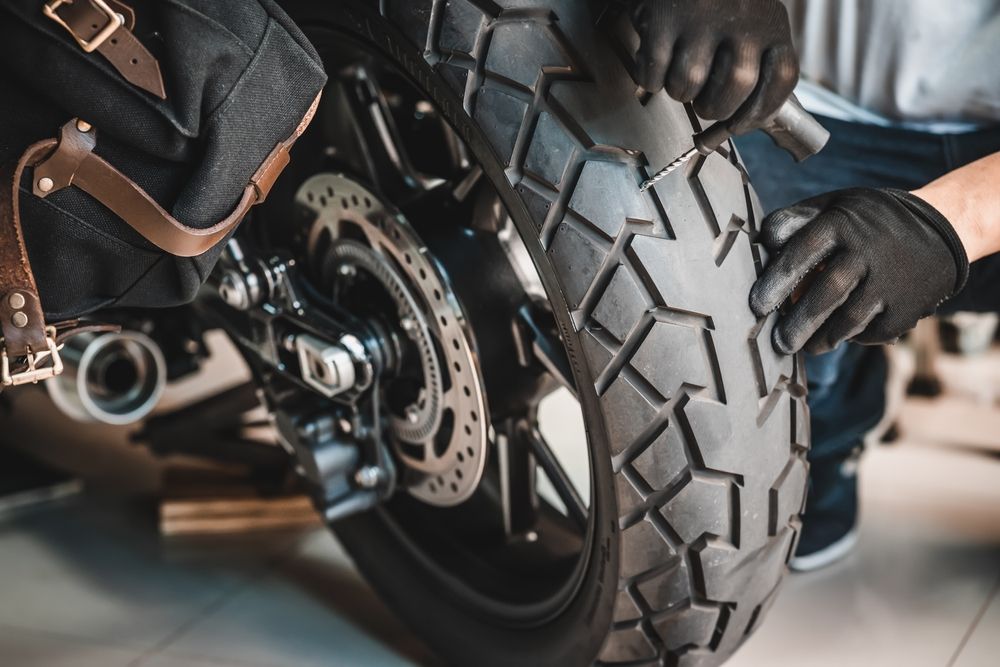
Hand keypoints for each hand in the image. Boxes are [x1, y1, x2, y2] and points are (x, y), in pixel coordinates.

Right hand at [631, 0, 798, 133]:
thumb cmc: (717, 3)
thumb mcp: (752, 23)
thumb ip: (757, 64)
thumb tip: (743, 121)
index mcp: (771, 22)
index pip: (781, 80)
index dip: (759, 112)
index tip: (741, 123)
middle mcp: (742, 18)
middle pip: (733, 91)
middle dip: (713, 108)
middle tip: (704, 104)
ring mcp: (701, 18)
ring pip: (688, 86)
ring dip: (679, 92)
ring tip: (679, 74)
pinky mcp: (663, 19)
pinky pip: (654, 74)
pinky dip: (651, 78)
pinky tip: (657, 61)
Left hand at [749, 188, 969, 354]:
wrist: (938, 227)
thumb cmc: (865, 221)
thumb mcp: (834, 206)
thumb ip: (795, 220)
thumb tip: (760, 241)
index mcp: (842, 223)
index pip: (802, 253)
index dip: (776, 281)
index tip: (756, 306)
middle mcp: (868, 251)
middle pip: (827, 294)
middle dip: (798, 322)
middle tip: (778, 342)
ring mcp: (891, 281)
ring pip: (849, 319)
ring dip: (821, 338)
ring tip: (802, 346)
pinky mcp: (908, 307)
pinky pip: (873, 331)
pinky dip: (852, 337)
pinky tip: (837, 338)